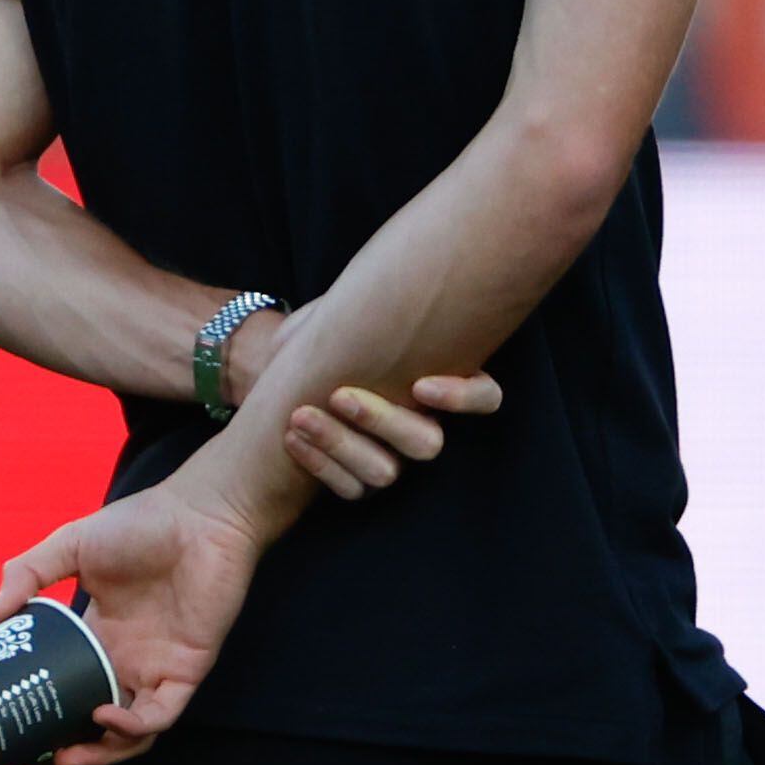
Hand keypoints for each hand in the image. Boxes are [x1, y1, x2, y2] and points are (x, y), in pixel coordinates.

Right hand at [0, 480, 267, 764]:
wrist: (201, 517)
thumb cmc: (141, 525)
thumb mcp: (70, 544)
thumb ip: (27, 573)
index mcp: (99, 636)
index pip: (69, 685)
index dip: (44, 710)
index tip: (9, 724)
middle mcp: (126, 660)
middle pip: (94, 722)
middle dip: (67, 748)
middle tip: (31, 760)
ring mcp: (155, 669)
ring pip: (129, 733)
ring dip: (99, 753)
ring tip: (65, 756)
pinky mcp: (185, 672)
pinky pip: (159, 716)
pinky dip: (132, 726)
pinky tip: (104, 716)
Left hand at [219, 305, 502, 502]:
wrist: (280, 373)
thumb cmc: (325, 335)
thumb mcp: (347, 310)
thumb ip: (371, 302)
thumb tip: (382, 275)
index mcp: (434, 382)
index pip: (484, 397)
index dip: (463, 397)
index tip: (421, 385)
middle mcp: (420, 427)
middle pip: (427, 443)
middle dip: (383, 420)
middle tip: (341, 395)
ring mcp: (391, 459)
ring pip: (385, 472)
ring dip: (340, 444)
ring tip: (300, 415)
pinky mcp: (357, 484)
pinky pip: (349, 489)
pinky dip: (319, 463)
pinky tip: (291, 436)